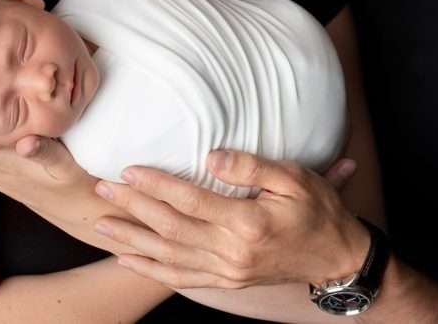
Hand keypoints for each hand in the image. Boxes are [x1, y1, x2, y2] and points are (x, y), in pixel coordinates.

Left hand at [91, 150, 368, 289]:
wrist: (336, 257)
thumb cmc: (317, 211)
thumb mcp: (295, 178)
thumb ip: (251, 166)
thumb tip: (211, 156)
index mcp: (246, 223)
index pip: (190, 200)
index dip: (156, 184)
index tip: (128, 170)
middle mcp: (231, 252)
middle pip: (170, 227)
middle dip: (133, 207)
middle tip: (102, 188)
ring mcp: (227, 271)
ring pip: (168, 255)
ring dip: (132, 239)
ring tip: (101, 223)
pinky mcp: (226, 281)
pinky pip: (180, 277)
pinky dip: (150, 269)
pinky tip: (128, 259)